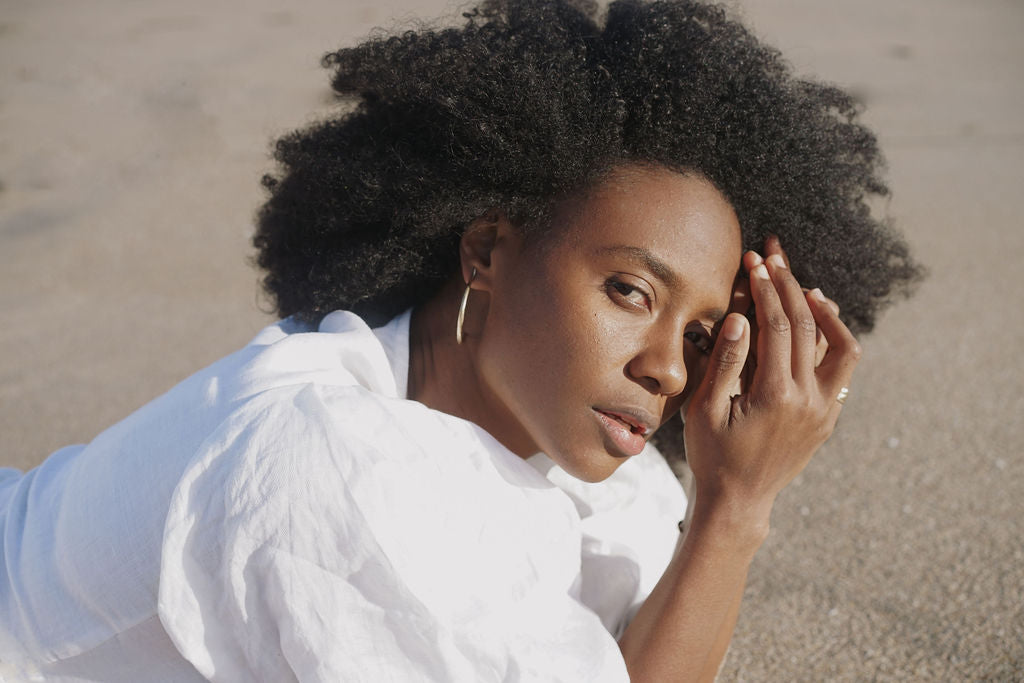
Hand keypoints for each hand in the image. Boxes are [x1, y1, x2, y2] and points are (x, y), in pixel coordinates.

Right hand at [682, 242, 860, 525]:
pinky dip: (832, 339)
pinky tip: (816, 322)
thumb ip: (725, 362)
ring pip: (839, 346)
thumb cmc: (713, 455)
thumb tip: (741, 317)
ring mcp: (824, 409)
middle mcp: (809, 400)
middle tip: (774, 255)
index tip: (755, 262)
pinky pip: (840, 368)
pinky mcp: (828, 416)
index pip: (779, 325)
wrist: (739, 500)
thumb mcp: (705, 410)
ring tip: (804, 286)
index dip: (766, 289)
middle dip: (789, 284)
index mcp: (776, 395)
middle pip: (808, 325)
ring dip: (823, 310)